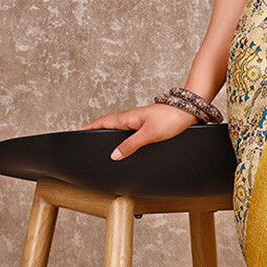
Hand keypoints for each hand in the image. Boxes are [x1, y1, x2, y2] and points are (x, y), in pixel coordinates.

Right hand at [81, 102, 196, 160]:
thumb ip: (130, 145)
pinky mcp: (148, 124)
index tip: (78, 133)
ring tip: (103, 144)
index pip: (102, 122)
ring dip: (110, 134)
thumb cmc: (171, 119)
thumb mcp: (149, 134)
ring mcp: (139, 120)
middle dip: (96, 131)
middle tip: (87, 141)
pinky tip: (126, 144)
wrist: (189, 111)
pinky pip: (130, 131)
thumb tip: (114, 155)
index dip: (89, 127)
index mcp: (127, 118)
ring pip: (120, 128)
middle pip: (109, 125)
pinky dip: (123, 137)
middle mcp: (131, 118)